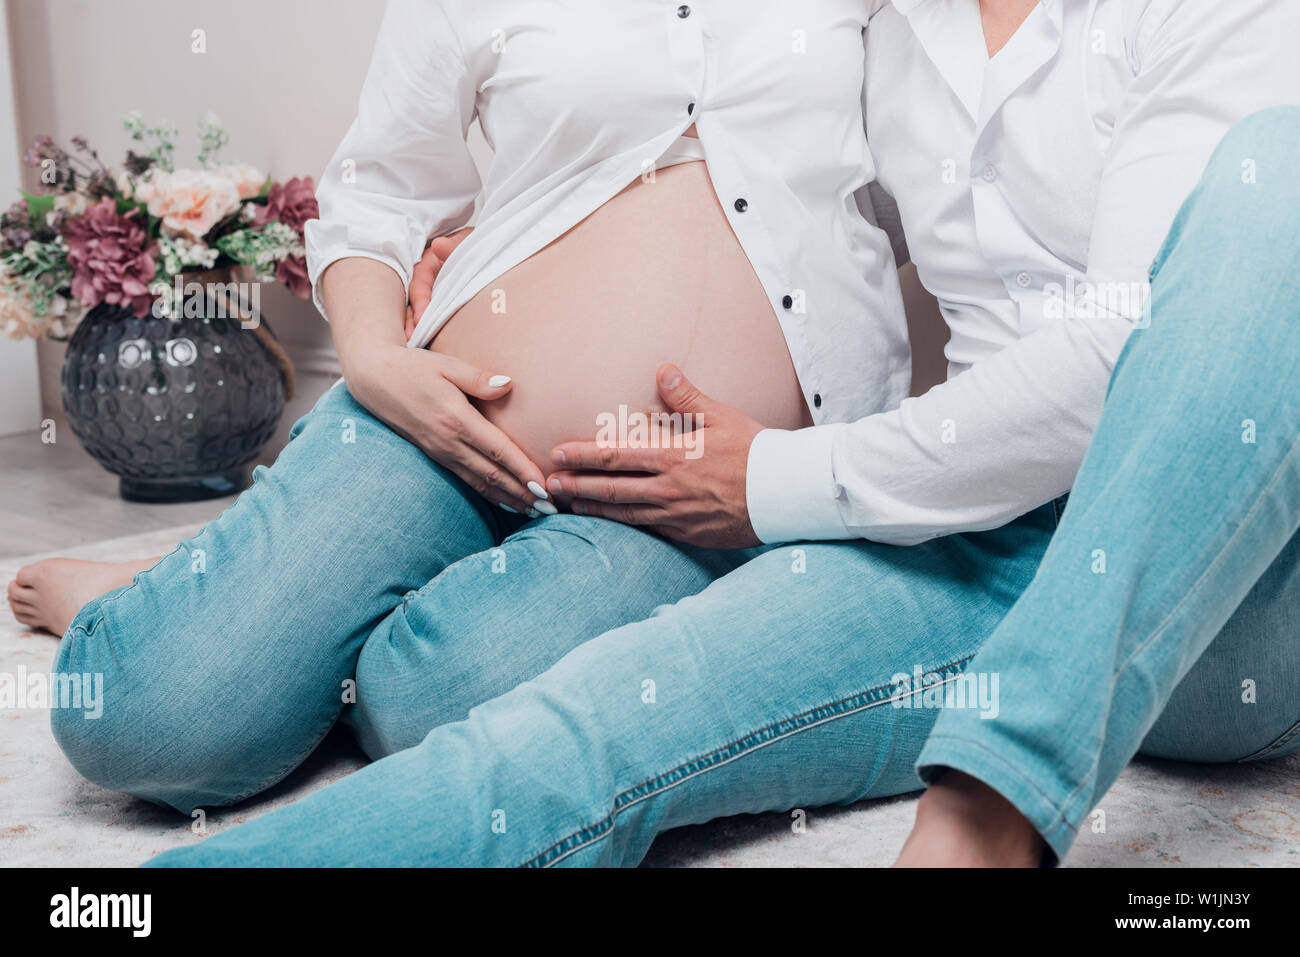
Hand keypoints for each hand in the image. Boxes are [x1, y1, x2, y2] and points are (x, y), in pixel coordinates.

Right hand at [347, 344, 551, 514]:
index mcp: (456, 419)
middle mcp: (448, 442)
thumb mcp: (447, 365)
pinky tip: (506, 502)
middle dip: (524, 494)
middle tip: (551, 510)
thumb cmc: (414, 367)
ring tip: (535, 512)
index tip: (544, 488)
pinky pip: (467, 480)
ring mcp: (440, 452)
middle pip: (493, 475)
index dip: (522, 471)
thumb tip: (508, 385)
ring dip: (510, 500)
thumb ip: (479, 378)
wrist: (374, 380)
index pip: (498, 450)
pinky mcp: (435, 455)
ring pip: (481, 483)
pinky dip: (489, 494)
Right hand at [405, 226, 474, 339]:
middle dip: (413, 320)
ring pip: (421, 311)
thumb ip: (454, 247)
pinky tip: (431, 344)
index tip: (421, 318)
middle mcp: (428, 280)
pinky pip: (435, 317)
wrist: (493, 249)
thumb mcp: (466, 242)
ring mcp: (434, 293)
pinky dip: (431, 329)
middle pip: (416, 301)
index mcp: (429, 263)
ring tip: (415, 343)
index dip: (420, 301)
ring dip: (418, 327)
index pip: (420, 284)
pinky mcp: (443, 305)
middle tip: (412, 337)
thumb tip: (440, 245)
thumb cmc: (477, 244)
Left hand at [546, 364, 763, 548]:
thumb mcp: (722, 416)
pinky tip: (610, 524)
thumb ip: (687, 397)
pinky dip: (624, 527)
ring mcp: (676, 516)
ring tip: (568, 506)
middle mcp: (668, 489)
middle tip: (547, 484)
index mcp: (673, 457)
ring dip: (593, 509)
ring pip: (624, 515)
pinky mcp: (688, 534)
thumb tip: (663, 371)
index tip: (558, 454)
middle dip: (576, 487)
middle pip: (611, 489)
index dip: (583, 456)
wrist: (784, 492)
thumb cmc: (755, 450)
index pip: (617, 456)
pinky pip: (648, 531)